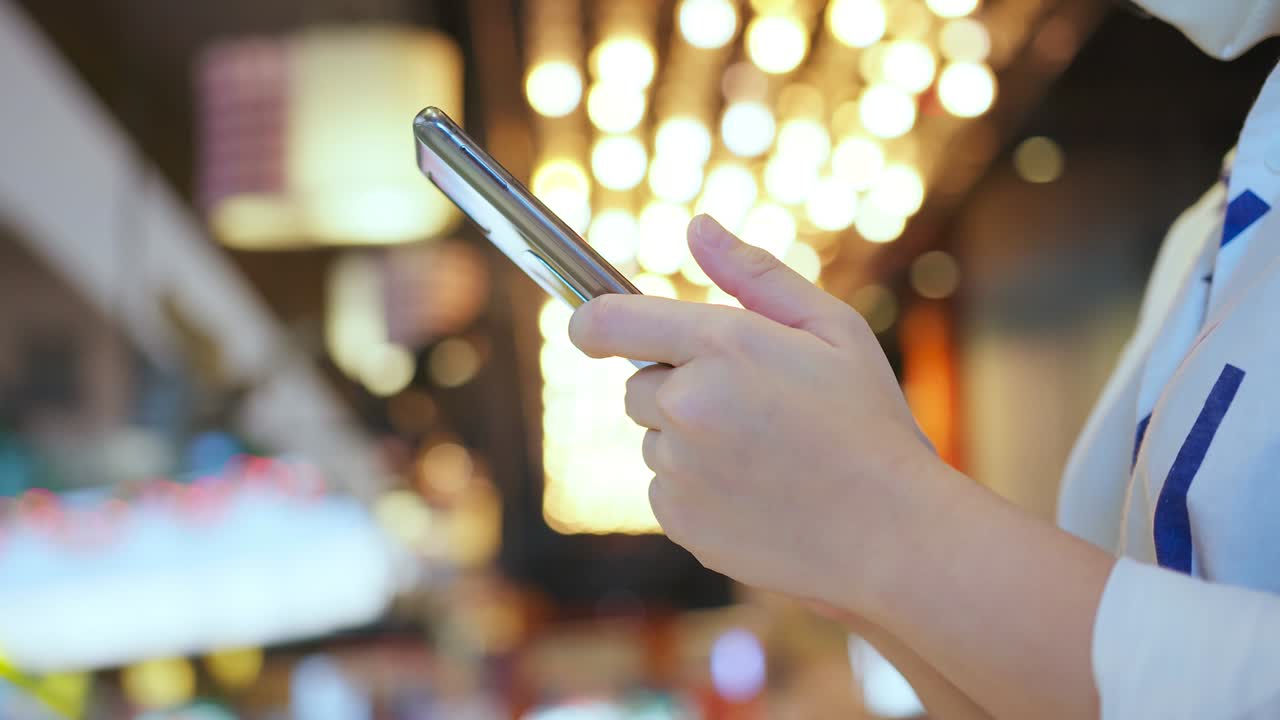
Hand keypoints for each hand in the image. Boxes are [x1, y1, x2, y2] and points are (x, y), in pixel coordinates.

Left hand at [569, 215, 949, 614]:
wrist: (893, 533)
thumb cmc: (869, 423)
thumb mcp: (832, 329)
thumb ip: (756, 274)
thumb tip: (697, 229)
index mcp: (721, 345)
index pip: (609, 321)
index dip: (592, 321)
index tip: (591, 329)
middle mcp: (686, 405)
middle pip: (638, 386)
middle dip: (677, 388)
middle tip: (749, 407)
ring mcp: (678, 468)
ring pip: (654, 442)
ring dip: (689, 442)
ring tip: (764, 456)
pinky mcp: (679, 520)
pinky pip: (664, 491)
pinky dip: (696, 490)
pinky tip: (756, 492)